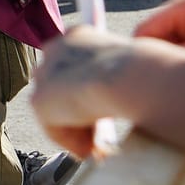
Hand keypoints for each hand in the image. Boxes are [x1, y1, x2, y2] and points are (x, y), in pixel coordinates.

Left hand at [31, 25, 165, 158]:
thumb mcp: (133, 68)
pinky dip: (71, 141)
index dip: (89, 92)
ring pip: (56, 108)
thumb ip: (118, 78)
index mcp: (79, 36)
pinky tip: (91, 147)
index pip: (75, 65)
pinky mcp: (39, 101)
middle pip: (61, 86)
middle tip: (102, 132)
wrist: (129, 77)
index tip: (108, 110)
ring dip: (76, 128)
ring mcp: (45, 74)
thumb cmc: (145, 73)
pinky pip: (53, 127)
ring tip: (100, 145)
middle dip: (77, 110)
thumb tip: (124, 98)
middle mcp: (56, 50)